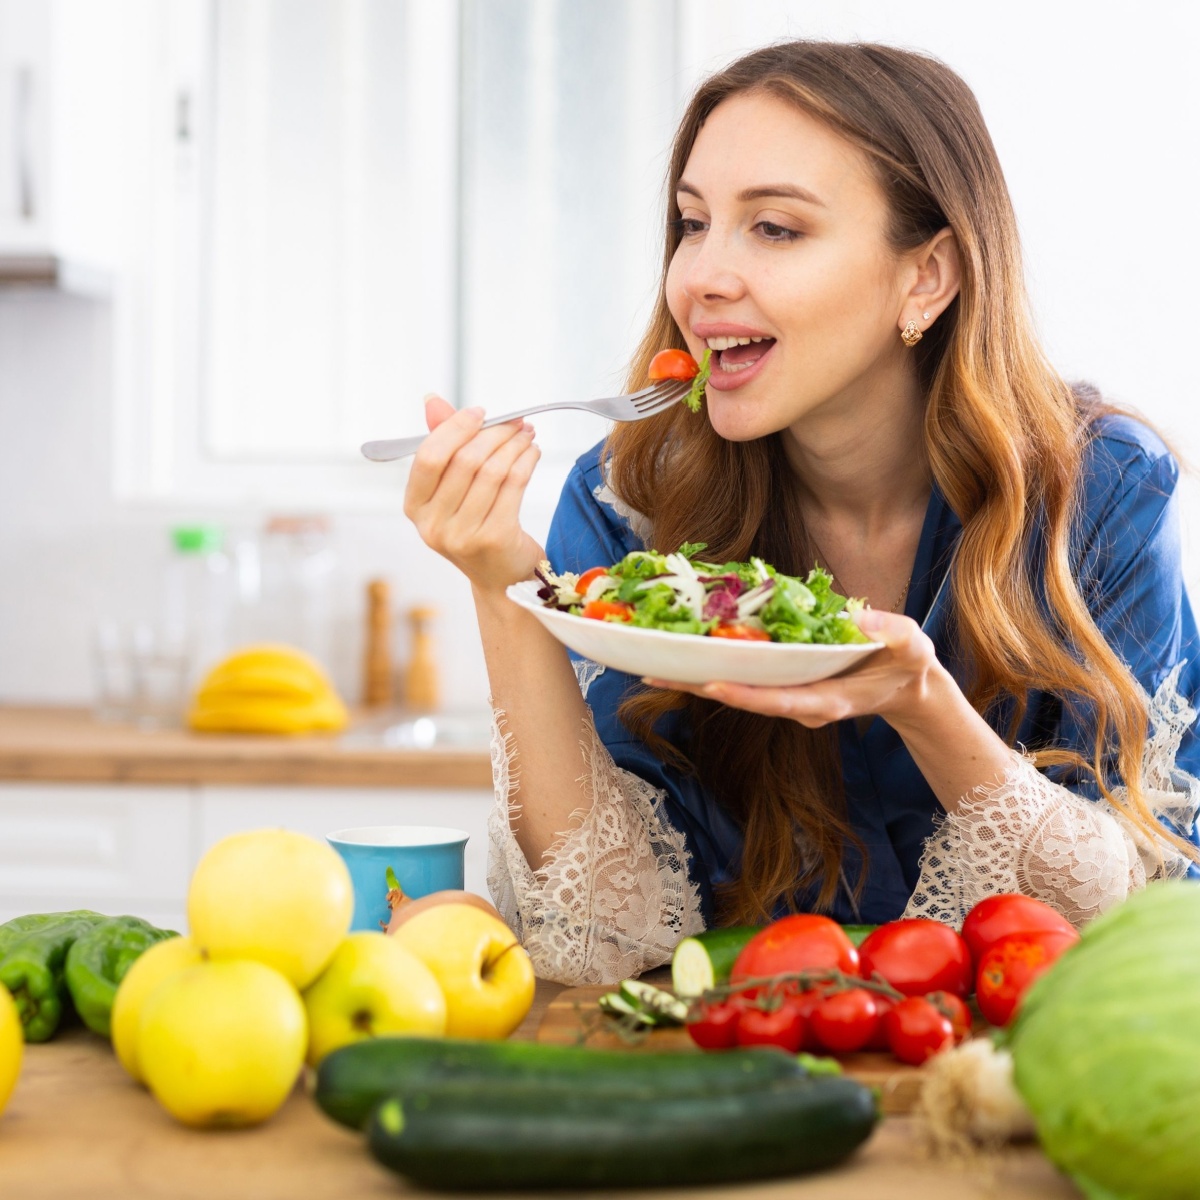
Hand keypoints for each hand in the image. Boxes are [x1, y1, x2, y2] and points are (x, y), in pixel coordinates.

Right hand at [404, 395, 543, 591]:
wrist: (502, 578)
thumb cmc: (476, 526)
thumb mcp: (452, 490)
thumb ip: (442, 445)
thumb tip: (432, 401)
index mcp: (414, 508)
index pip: (428, 457)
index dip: (455, 428)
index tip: (480, 413)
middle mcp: (433, 525)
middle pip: (465, 461)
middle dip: (495, 433)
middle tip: (516, 422)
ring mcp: (463, 536)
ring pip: (492, 471)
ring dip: (515, 445)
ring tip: (527, 435)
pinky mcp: (495, 539)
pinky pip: (514, 485)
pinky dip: (527, 462)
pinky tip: (532, 453)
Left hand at [644, 608, 940, 730]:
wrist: (902, 685)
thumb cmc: (907, 664)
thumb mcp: (911, 646)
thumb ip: (894, 636)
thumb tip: (865, 621)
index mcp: (827, 701)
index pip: (780, 701)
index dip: (746, 695)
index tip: (712, 684)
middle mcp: (798, 703)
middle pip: (742, 696)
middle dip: (699, 684)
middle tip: (653, 671)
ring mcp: (786, 694)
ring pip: (734, 687)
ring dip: (693, 676)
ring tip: (648, 662)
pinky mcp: (780, 680)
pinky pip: (742, 673)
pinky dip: (712, 661)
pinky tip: (680, 649)